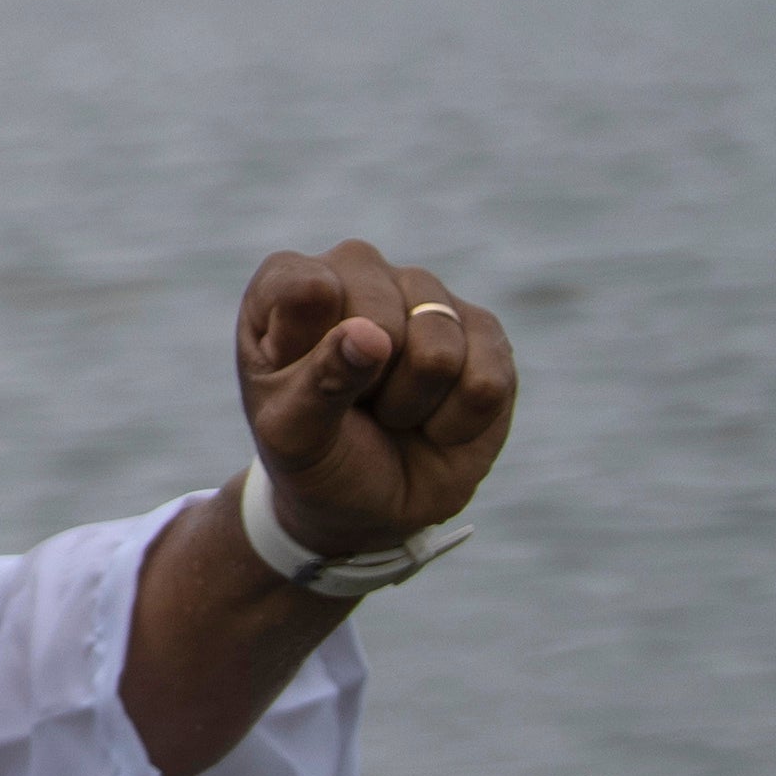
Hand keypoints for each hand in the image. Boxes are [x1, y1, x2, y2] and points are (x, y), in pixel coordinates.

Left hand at [232, 238, 517, 561]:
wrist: (370, 505)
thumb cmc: (315, 458)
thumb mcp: (294, 435)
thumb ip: (320, 381)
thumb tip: (371, 335)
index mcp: (289, 283)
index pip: (308, 290)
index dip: (312, 349)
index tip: (296, 383)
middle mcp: (359, 271)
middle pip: (383, 321)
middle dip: (368, 387)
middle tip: (352, 405)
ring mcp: (426, 294)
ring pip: (438, 351)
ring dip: (411, 406)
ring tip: (390, 413)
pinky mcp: (484, 330)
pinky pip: (486, 381)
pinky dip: (456, 423)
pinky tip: (435, 420)